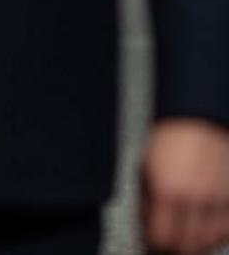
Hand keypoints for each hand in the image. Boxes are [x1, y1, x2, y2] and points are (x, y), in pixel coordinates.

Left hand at [142, 118, 228, 253]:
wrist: (198, 122)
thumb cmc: (169, 142)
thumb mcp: (144, 170)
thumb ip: (146, 203)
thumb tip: (147, 227)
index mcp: (167, 192)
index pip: (160, 238)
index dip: (152, 244)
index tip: (150, 243)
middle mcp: (195, 199)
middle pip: (185, 246)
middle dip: (172, 249)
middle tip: (165, 245)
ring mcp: (218, 201)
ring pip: (208, 243)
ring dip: (194, 245)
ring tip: (183, 240)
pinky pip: (225, 231)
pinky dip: (214, 237)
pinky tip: (203, 233)